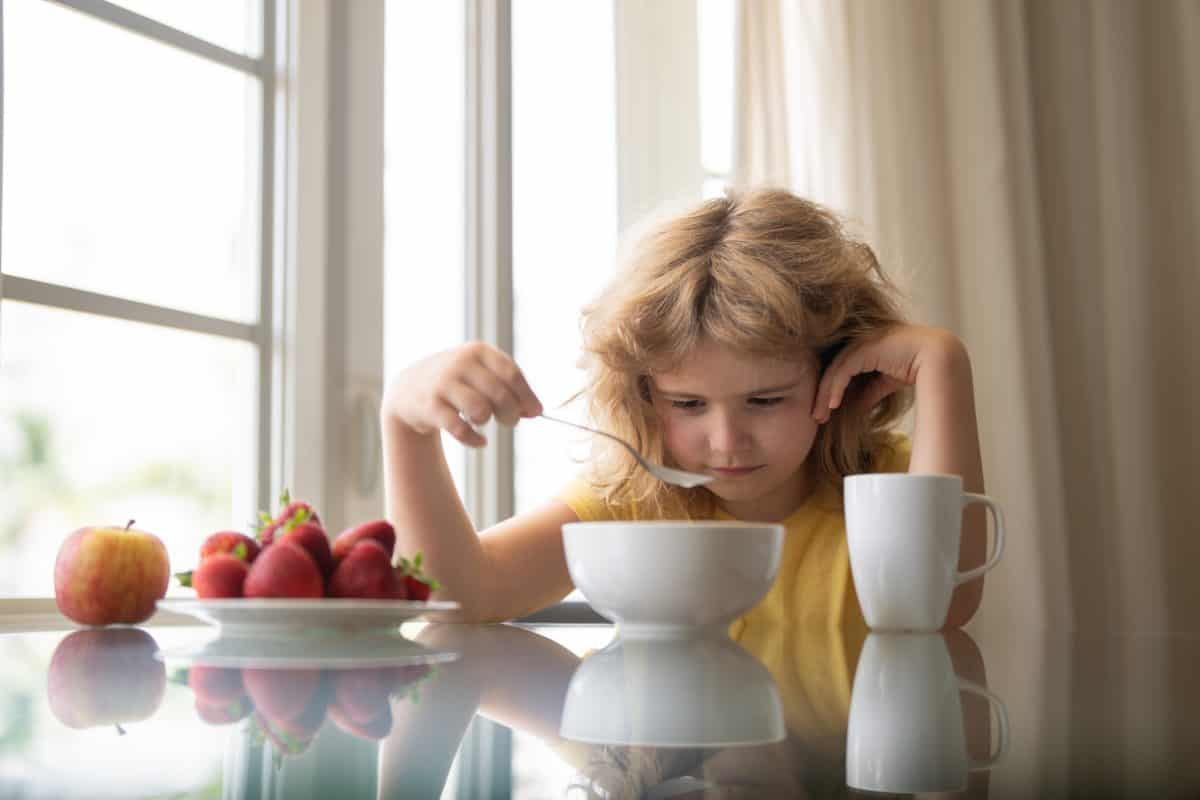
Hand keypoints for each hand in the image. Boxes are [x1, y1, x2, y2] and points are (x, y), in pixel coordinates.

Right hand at [382, 342, 542, 446]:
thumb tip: (536, 411)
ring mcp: (443, 384)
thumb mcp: (480, 374)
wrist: (409, 389)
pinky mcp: (430, 407)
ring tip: (483, 420)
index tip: (536, 413)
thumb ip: (508, 388)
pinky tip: (479, 441)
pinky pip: (461, 430)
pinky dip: (474, 440)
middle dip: (511, 414)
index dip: (527, 396)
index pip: (511, 374)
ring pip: (480, 411)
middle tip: (510, 421)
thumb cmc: (457, 382)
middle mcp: (460, 363)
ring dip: (487, 422)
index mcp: (478, 351)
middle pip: (500, 394)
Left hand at [812, 325, 962, 422]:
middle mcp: (859, 342)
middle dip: (821, 395)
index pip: (839, 371)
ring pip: (835, 370)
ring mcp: (861, 342)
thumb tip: (853, 410)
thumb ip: (868, 393)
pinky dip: (835, 387)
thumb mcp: (884, 384)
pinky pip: (844, 369)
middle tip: (815, 417)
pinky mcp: (865, 347)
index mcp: (863, 348)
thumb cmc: (915, 368)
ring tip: (820, 415)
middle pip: (832, 370)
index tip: (822, 414)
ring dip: (825, 394)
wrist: (938, 357)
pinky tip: (833, 404)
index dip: (828, 392)